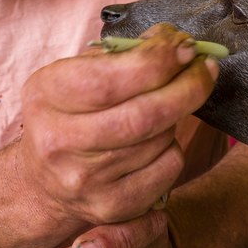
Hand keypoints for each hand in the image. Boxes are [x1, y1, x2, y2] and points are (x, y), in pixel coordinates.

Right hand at [18, 24, 218, 224]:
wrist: (43, 182)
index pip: (111, 80)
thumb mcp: (76, 75)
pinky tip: (157, 142)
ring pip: (160, 139)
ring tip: (166, 106)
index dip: (157, 61)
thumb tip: (172, 41)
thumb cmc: (68, 114)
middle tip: (204, 69)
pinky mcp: (111, 206)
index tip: (184, 47)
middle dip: (186, 87)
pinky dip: (172, 148)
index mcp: (47, 96)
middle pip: (143, 115)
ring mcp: (84, 180)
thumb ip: (121, 55)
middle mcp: (59, 141)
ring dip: (176, 116)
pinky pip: (167, 169)